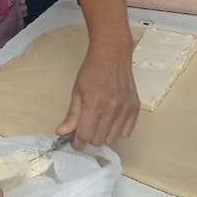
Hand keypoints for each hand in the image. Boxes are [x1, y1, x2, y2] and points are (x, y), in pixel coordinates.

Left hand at [56, 32, 137, 148]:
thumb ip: (71, 115)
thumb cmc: (92, 70)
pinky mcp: (135, 108)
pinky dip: (118, 131)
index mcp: (94, 104)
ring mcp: (125, 109)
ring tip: (99, 122)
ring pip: (112, 139)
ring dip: (103, 135)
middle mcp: (112, 109)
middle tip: (86, 127)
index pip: (85, 136)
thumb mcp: (77, 91)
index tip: (74, 140)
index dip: (77, 142)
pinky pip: (127, 133)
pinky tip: (112, 121)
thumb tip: (62, 133)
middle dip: (89, 137)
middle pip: (98, 140)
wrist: (112, 55)